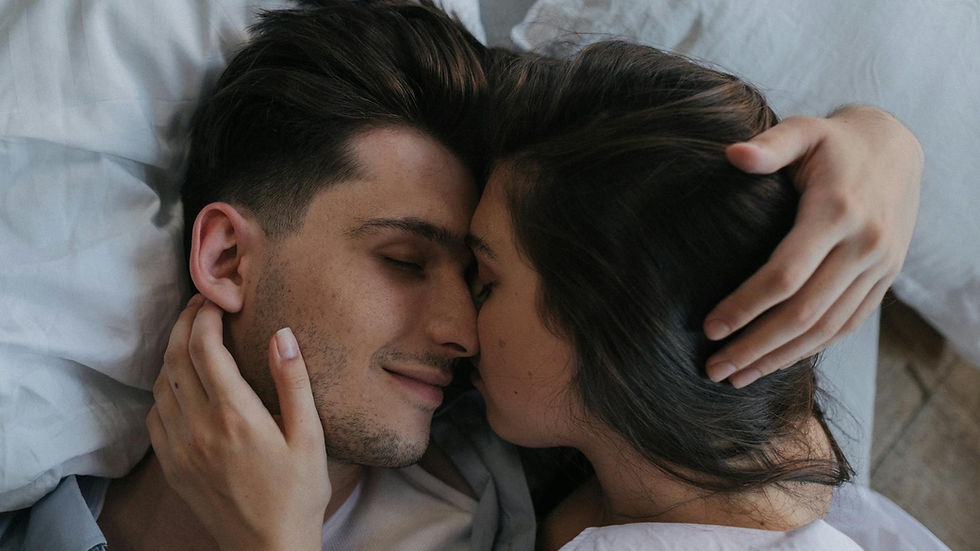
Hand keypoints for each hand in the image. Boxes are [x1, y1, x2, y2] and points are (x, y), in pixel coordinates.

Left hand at [146, 295, 328, 550]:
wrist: (268, 548)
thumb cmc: (297, 494)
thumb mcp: (310, 437)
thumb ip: (294, 383)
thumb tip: (282, 335)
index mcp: (235, 415)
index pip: (205, 348)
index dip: (207, 315)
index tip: (219, 297)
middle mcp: (199, 427)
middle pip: (176, 358)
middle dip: (185, 322)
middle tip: (201, 302)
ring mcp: (179, 447)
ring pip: (161, 383)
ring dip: (172, 351)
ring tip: (191, 334)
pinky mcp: (172, 465)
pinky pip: (155, 414)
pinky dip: (163, 386)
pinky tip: (180, 382)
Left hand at [704, 106, 921, 387]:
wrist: (897, 148)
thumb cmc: (834, 142)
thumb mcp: (804, 130)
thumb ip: (770, 144)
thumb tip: (732, 154)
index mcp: (837, 212)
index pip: (786, 275)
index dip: (745, 306)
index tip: (709, 327)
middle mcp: (864, 246)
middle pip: (804, 313)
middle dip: (755, 346)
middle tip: (713, 369)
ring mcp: (879, 267)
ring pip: (827, 329)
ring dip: (780, 358)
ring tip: (737, 377)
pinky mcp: (885, 279)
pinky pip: (848, 325)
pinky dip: (812, 349)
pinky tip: (777, 362)